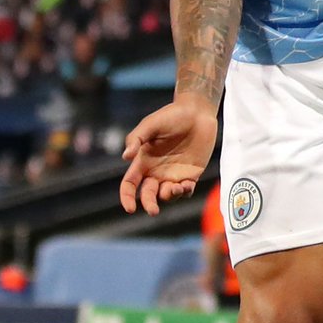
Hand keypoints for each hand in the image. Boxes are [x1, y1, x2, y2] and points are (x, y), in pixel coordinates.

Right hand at [119, 99, 218, 215]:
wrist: (197, 112)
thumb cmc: (171, 115)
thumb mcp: (150, 124)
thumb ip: (137, 138)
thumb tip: (125, 157)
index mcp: (142, 161)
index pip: (130, 184)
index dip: (127, 197)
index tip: (129, 208)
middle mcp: (156, 171)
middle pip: (148, 195)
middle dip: (149, 204)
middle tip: (153, 211)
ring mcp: (173, 174)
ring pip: (167, 195)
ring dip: (169, 196)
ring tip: (175, 188)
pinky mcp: (191, 175)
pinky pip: (185, 191)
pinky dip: (184, 192)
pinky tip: (185, 185)